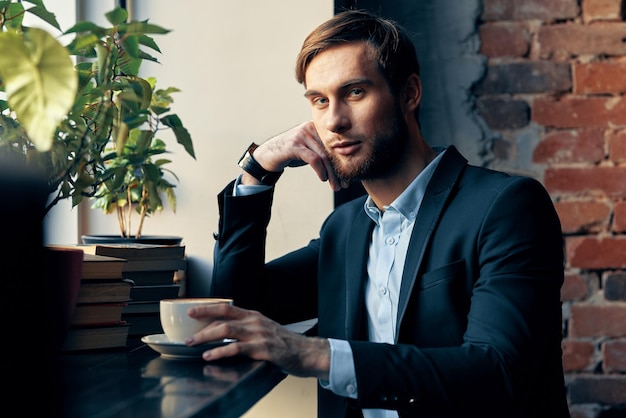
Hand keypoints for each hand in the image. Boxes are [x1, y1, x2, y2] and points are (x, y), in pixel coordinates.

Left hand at [185, 303, 329, 379]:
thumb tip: (225, 332)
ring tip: (193, 344)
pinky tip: (210, 355)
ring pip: (227, 331)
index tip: (191, 310)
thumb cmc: (285, 343)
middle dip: (202, 325)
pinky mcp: (263, 349)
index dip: (207, 308)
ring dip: (206, 337)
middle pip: (223, 318)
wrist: (307, 352)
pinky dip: (220, 351)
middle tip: (187, 335)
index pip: (226, 308)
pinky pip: (237, 349)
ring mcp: (259, 335)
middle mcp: (255, 322)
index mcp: (254, 316)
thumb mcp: (265, 329)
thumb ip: (247, 328)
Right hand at [243, 122, 347, 190]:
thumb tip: (342, 165)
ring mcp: (302, 135)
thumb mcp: (309, 150)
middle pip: (330, 152)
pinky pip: (313, 158)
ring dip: (331, 174)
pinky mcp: (295, 145)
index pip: (334, 147)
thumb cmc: (291, 154)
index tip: (347, 179)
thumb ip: (323, 152)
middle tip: (344, 185)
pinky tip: (323, 178)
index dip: (342, 163)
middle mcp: (310, 128)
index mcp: (317, 128)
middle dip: (338, 170)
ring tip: (335, 186)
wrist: (267, 155)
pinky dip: (320, 170)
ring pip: (323, 156)